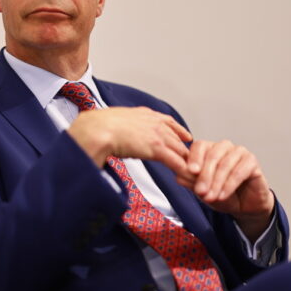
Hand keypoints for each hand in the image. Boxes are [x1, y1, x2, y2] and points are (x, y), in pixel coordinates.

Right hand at [66, 106, 192, 174]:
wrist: (98, 129)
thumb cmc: (99, 126)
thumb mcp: (115, 120)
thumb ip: (123, 126)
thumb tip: (117, 132)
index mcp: (144, 114)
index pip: (168, 122)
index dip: (179, 131)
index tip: (186, 137)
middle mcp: (154, 123)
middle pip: (177, 138)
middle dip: (184, 150)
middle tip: (191, 161)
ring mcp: (157, 135)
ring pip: (179, 150)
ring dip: (186, 162)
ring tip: (192, 173)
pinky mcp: (157, 149)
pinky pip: (175, 161)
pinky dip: (182, 170)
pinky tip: (185, 176)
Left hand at [177, 140, 273, 240]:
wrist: (244, 207)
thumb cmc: (222, 195)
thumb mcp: (202, 191)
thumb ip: (190, 182)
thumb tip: (178, 176)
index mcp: (209, 149)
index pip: (199, 146)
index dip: (194, 158)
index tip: (190, 171)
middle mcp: (223, 147)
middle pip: (212, 155)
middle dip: (204, 176)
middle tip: (200, 192)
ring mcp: (239, 152)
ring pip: (224, 164)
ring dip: (216, 183)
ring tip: (211, 197)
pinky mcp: (252, 161)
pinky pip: (239, 172)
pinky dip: (229, 185)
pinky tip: (223, 195)